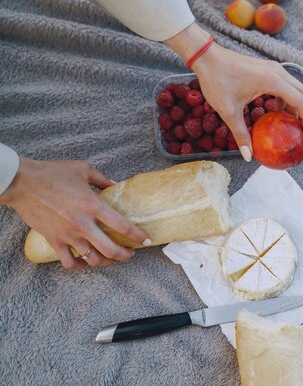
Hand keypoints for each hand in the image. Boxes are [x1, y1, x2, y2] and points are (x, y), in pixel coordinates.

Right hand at [0, 158, 149, 269]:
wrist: (22, 182)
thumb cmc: (53, 173)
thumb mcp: (84, 169)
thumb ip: (103, 180)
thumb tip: (115, 186)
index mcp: (93, 205)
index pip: (122, 226)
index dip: (137, 236)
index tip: (146, 240)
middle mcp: (83, 224)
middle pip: (110, 249)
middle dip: (125, 255)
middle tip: (131, 253)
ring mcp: (67, 235)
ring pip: (92, 259)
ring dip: (105, 262)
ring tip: (112, 258)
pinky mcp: (54, 240)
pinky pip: (69, 262)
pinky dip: (80, 266)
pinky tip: (85, 262)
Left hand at [165, 23, 302, 160]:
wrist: (207, 57)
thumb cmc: (217, 80)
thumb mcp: (229, 111)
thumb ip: (241, 134)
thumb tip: (248, 156)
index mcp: (272, 81)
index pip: (300, 101)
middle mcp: (277, 72)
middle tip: (302, 131)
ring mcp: (273, 68)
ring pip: (295, 87)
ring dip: (296, 105)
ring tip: (290, 123)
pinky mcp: (267, 68)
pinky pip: (285, 83)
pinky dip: (287, 97)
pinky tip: (277, 111)